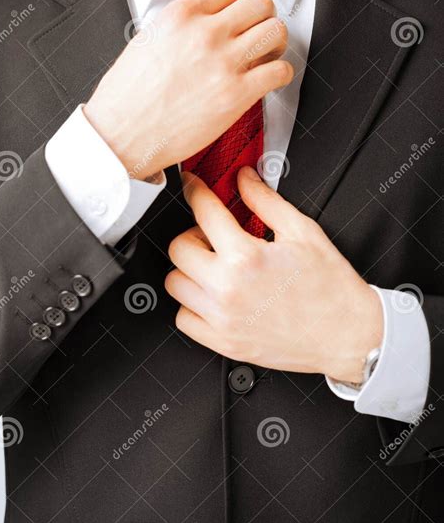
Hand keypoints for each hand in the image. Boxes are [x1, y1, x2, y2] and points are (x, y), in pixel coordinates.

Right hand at [84, 0, 292, 178]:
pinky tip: (267, 80)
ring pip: (275, 32)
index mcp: (180, 16)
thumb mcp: (146, 42)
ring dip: (275, 44)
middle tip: (257, 34)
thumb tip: (201, 25)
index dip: (239, 1)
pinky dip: (280, 74)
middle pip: (259, 4)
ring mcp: (223, 63)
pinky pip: (280, 71)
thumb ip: (179, 27)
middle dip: (262, 18)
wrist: (122, 136)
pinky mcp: (236, 95)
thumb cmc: (127, 98)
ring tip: (265, 56)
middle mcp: (205, 34)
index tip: (239, 15)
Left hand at [166, 168, 383, 382]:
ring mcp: (222, 319)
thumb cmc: (331, 288)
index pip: (204, 212)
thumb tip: (244, 180)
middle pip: (179, 249)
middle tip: (212, 235)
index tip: (193, 187)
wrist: (347, 334)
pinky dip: (192, 305)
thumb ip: (266, 201)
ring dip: (189, 269)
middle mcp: (227, 289)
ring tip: (212, 266)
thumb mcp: (302, 232)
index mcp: (246, 257)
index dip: (195, 191)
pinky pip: (184, 319)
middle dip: (194, 234)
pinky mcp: (223, 342)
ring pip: (175, 284)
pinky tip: (212, 296)